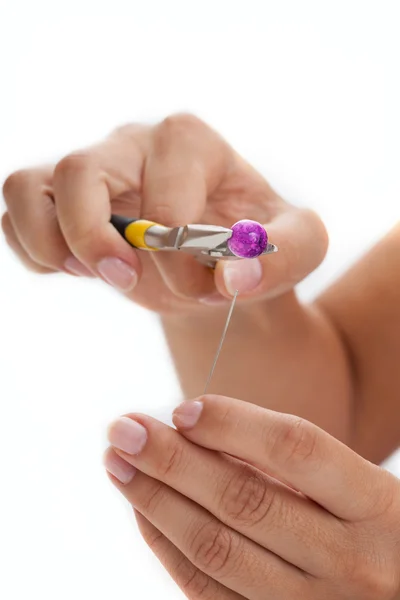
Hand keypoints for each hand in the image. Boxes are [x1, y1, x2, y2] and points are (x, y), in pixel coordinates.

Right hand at [1, 114, 326, 312]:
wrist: (219, 259)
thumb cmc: (254, 246)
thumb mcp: (298, 247)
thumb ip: (285, 254)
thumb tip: (234, 276)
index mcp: (190, 142)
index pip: (165, 191)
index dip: (180, 253)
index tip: (205, 290)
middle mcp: (132, 145)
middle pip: (80, 170)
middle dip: (96, 239)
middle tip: (126, 280)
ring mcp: (91, 170)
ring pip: (27, 185)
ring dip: (47, 240)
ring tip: (86, 272)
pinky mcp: (63, 201)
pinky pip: (17, 213)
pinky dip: (31, 248)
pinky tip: (72, 269)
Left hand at [104, 395, 399, 598]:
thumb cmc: (371, 527)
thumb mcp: (355, 485)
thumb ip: (288, 460)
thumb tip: (194, 429)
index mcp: (374, 506)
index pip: (295, 449)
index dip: (233, 423)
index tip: (181, 409)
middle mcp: (348, 561)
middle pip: (243, 500)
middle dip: (172, 460)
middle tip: (124, 428)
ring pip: (216, 550)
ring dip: (156, 501)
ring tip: (119, 464)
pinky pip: (207, 592)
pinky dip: (167, 546)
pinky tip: (145, 510)